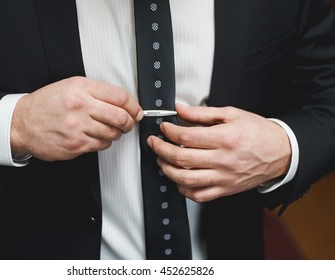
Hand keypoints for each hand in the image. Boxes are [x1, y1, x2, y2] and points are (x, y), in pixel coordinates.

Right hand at [11, 76, 142, 160]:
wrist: (21, 123)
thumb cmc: (46, 104)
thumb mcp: (70, 87)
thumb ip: (96, 92)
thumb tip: (123, 103)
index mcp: (81, 88)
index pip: (120, 97)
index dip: (134, 106)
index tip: (136, 111)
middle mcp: (80, 106)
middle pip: (121, 117)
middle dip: (130, 122)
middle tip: (128, 123)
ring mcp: (78, 127)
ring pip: (113, 133)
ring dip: (116, 133)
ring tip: (108, 129)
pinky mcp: (75, 145)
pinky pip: (101, 145)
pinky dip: (104, 142)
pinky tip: (96, 137)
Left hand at [147, 104, 290, 202]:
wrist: (281, 153)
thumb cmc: (258, 132)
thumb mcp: (232, 114)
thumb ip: (202, 113)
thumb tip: (179, 108)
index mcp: (225, 139)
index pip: (187, 137)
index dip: (169, 132)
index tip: (163, 128)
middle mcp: (223, 160)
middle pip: (181, 158)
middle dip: (160, 150)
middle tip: (154, 143)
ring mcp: (224, 178)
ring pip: (186, 179)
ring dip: (167, 170)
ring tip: (161, 161)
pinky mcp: (225, 189)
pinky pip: (199, 195)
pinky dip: (183, 189)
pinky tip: (178, 179)